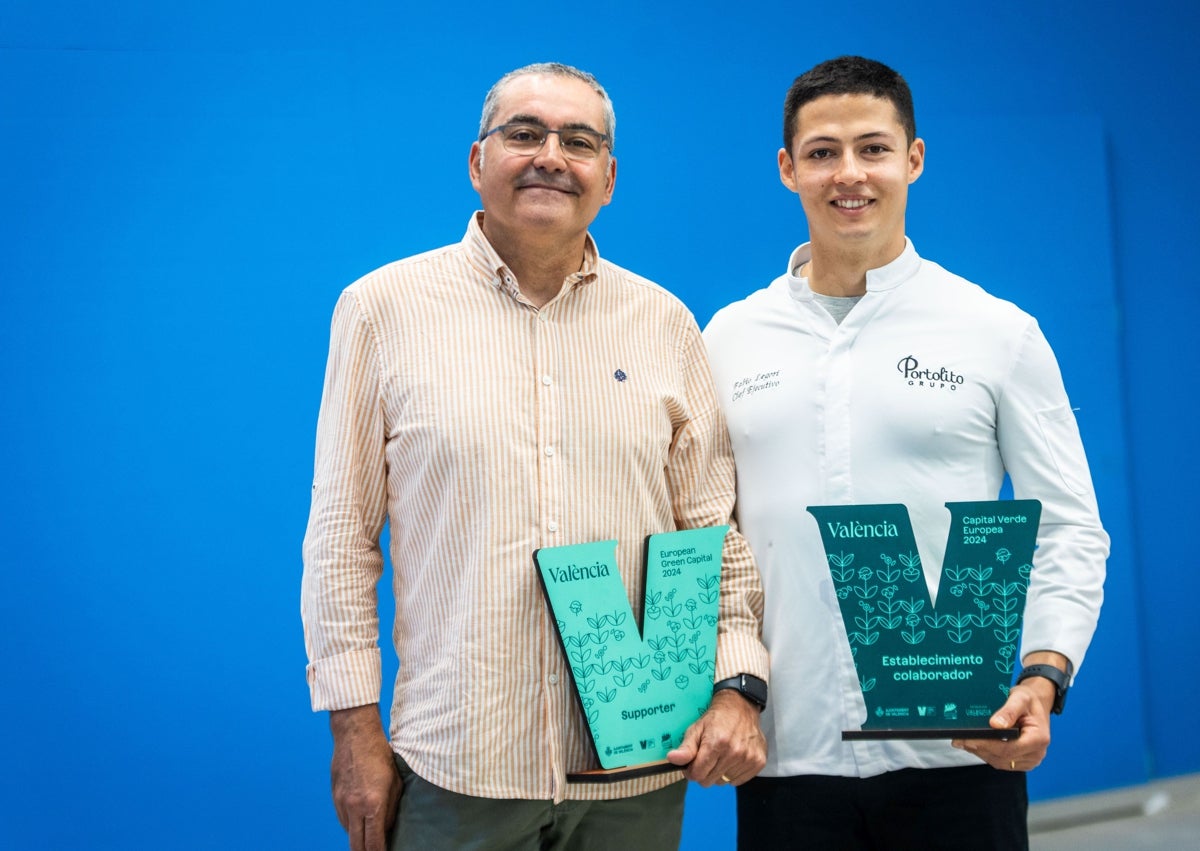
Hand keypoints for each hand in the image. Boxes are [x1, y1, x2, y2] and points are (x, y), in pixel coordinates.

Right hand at [329, 706, 402, 850]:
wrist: (355, 735)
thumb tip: (387, 829)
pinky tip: (360, 820)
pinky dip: (351, 825)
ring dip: (358, 838)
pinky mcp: (334, 797)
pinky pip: (342, 820)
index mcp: (373, 805)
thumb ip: (391, 809)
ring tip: (369, 836)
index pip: (374, 843)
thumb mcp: (395, 782)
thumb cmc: (380, 755)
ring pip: (348, 833)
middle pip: (356, 845)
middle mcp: (354, 808)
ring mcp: (342, 803)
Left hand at [665, 690, 766, 785]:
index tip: (693, 763)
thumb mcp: (696, 729)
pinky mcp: (758, 762)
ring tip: (721, 755)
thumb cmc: (717, 718)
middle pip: (709, 781)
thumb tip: (673, 759)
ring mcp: (748, 758)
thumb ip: (685, 748)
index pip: (697, 775)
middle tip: (707, 757)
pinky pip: (737, 781)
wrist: (741, 707)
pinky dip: (732, 773)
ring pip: (723, 782)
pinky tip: (732, 758)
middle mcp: (734, 752)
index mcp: (717, 743)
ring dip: (719, 773)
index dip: (691, 771)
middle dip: (704, 772)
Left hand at [951, 677, 1055, 771]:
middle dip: (978, 748)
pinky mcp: (1020, 761)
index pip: (1008, 748)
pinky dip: (986, 753)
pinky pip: (1001, 761)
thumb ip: (1009, 711)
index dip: (986, 744)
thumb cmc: (1028, 700)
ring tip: (963, 741)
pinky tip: (974, 744)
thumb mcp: (1020, 698)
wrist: (1035, 704)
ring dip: (980, 752)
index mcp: (1038, 739)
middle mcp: (1036, 753)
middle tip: (958, 740)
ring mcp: (1029, 760)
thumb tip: (995, 724)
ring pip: (999, 761)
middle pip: (1002, 757)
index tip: (968, 738)